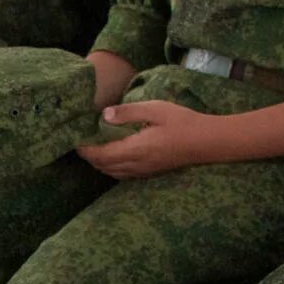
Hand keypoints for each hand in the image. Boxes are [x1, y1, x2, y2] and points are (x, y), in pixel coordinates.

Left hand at [75, 101, 213, 177]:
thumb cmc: (184, 122)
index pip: (100, 154)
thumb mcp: (157, 109)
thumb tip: (104, 115)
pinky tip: (115, 156)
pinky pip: (123, 174)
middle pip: (103, 166)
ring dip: (100, 163)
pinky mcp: (151, 172)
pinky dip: (112, 167)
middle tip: (82, 141)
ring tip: (95, 148)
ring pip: (112, 172)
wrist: (209, 142)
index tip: (75, 138)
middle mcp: (136, 164)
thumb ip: (129, 112)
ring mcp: (144, 170)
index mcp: (135, 148)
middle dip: (89, 156)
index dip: (84, 149)